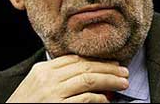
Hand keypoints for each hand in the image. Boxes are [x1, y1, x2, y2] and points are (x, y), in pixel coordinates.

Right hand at [6, 54, 128, 102]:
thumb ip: (55, 76)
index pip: (75, 59)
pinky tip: (107, 100)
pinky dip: (98, 98)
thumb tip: (83, 72)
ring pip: (88, 79)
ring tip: (123, 82)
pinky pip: (84, 99)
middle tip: (124, 71)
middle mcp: (47, 78)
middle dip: (108, 68)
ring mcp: (52, 93)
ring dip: (110, 80)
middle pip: (85, 66)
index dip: (96, 60)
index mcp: (42, 70)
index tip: (111, 62)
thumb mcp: (35, 86)